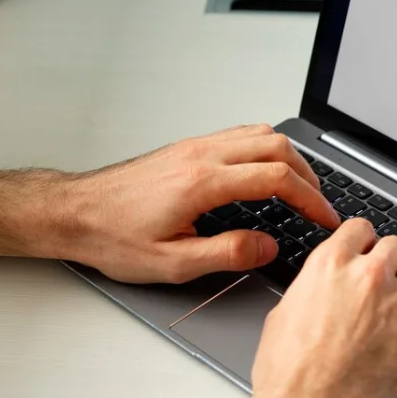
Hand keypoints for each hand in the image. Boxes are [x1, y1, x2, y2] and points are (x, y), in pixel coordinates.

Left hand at [0, 123, 339, 283]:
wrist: (73, 214)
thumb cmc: (112, 237)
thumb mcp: (172, 264)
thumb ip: (226, 253)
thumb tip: (267, 246)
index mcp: (202, 183)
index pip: (275, 179)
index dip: (310, 199)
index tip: (323, 218)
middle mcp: (201, 155)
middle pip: (276, 147)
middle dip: (308, 175)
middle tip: (320, 204)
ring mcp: (194, 147)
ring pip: (259, 134)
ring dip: (289, 158)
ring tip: (302, 187)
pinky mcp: (186, 148)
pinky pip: (240, 135)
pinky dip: (266, 150)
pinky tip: (267, 173)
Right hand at [239, 218, 396, 397]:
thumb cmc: (289, 373)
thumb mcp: (283, 316)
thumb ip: (309, 293)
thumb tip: (317, 293)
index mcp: (331, 265)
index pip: (361, 229)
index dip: (366, 241)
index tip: (368, 251)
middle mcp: (369, 276)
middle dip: (395, 262)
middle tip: (392, 279)